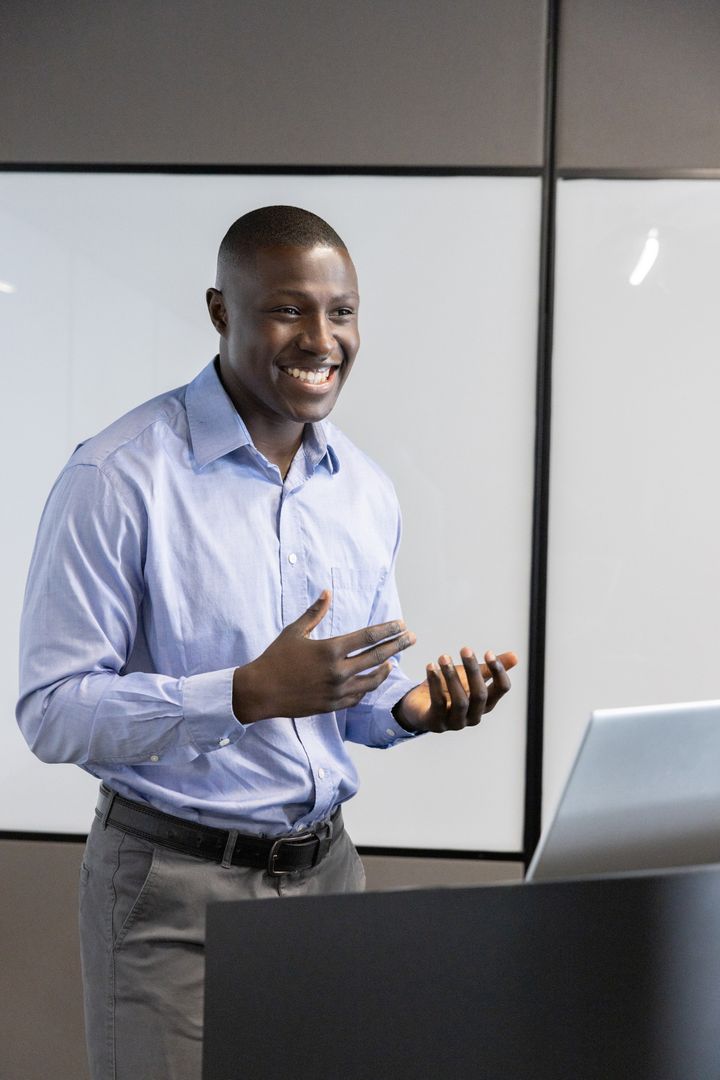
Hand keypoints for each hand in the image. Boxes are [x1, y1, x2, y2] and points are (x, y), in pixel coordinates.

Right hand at [232, 590, 415, 723]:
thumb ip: (315, 613)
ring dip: (386, 669)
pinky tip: (372, 680)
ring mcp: (337, 690)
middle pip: (377, 656)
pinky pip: (358, 696)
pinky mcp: (332, 705)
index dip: (387, 629)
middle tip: (412, 638)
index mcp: (330, 649)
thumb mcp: (294, 632)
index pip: (368, 637)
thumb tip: (327, 592)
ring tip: (394, 661)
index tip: (401, 624)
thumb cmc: (275, 657)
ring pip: (372, 680)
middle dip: (397, 645)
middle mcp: (338, 671)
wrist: (260, 691)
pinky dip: (368, 687)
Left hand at [393, 649, 517, 733]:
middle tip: (465, 649)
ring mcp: (455, 723)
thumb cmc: (449, 689)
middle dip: (473, 670)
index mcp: (486, 704)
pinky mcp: (436, 723)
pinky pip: (438, 703)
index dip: (498, 671)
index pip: (501, 690)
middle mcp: (474, 716)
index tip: (488, 652)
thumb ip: (490, 669)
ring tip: (443, 657)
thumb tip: (516, 656)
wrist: (420, 706)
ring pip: (460, 701)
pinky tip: (430, 667)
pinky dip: (434, 683)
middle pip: (480, 695)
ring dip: (451, 676)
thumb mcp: (470, 676)